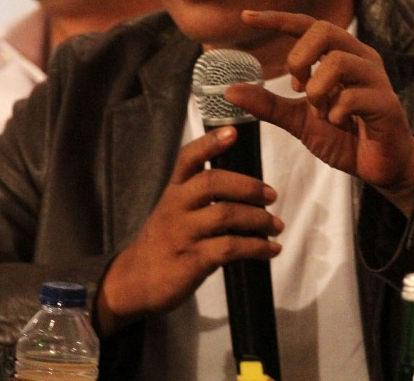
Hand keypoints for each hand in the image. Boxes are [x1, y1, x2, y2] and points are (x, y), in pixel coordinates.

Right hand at [95, 126, 283, 336]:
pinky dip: (257, 247)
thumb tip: (247, 187)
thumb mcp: (174, 210)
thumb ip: (200, 194)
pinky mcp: (192, 260)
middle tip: (271, 195)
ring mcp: (183, 233)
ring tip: (276, 226)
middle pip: (212, 183)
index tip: (232, 131)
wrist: (136, 281)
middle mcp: (176, 207)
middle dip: (248, 186)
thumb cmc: (165, 241)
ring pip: (226, 215)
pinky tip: (271, 250)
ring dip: (259, 219)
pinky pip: (230, 247)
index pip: (188, 158)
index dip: (210, 143)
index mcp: (174, 191)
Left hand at [225, 10, 413, 213]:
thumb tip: (230, 91)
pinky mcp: (387, 103)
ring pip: (337, 62)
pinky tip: (341, 124)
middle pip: (324, 30)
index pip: (307, 24)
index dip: (277, 18)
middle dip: (299, 58)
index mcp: (341, 54)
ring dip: (317, 92)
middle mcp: (360, 58)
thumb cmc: (344, 136)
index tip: (245, 17)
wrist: (379, 166)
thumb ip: (268, 104)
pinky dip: (336, 114)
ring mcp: (376, 78)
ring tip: (322, 113)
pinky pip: (352, 97)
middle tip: (296, 87)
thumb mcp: (298, 119)